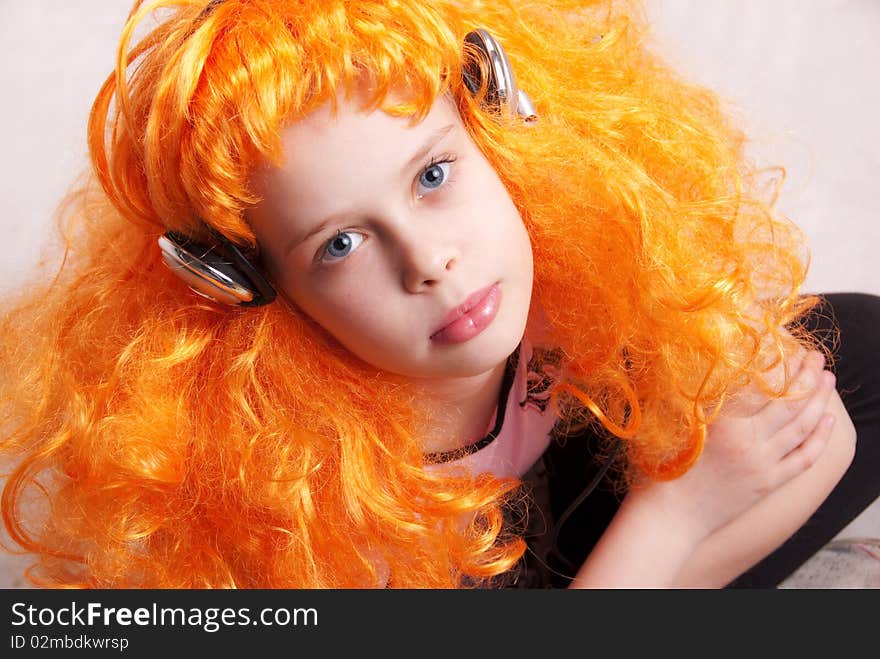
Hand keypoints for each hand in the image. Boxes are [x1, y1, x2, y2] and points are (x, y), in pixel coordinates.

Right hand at [631, 349, 837, 543]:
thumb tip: (714, 369)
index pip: (762, 385)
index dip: (780, 363)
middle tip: (817, 357)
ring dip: (819, 400)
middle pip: (790, 402)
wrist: (670, 517)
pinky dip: (820, 438)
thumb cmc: (662, 471)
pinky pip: (804, 457)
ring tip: (827, 379)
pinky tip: (828, 420)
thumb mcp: (675, 424)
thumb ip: (695, 397)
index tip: (788, 346)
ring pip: (802, 426)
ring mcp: (763, 463)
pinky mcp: (769, 483)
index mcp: (724, 422)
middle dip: (808, 376)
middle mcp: (749, 440)